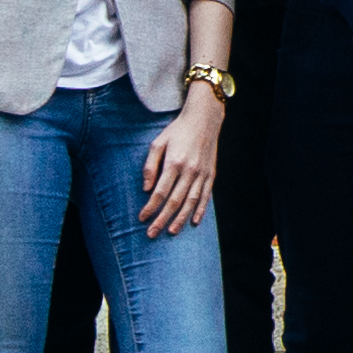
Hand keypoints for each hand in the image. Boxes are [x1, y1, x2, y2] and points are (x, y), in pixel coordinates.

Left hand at [139, 94, 221, 235]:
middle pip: (174, 201)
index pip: (160, 192)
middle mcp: (189, 171)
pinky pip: (205, 196)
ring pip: (190, 202)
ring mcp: (202, 174)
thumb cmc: (177, 131)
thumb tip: (146, 189)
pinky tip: (194, 221)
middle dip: (162, 219)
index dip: (150, 207)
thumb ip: (150, 166)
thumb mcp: (158, 143)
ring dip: (180, 219)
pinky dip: (200, 210)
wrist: (204, 119)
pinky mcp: (211, 174)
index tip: (141, 218)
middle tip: (151, 233)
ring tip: (171, 231)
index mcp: (174, 163)